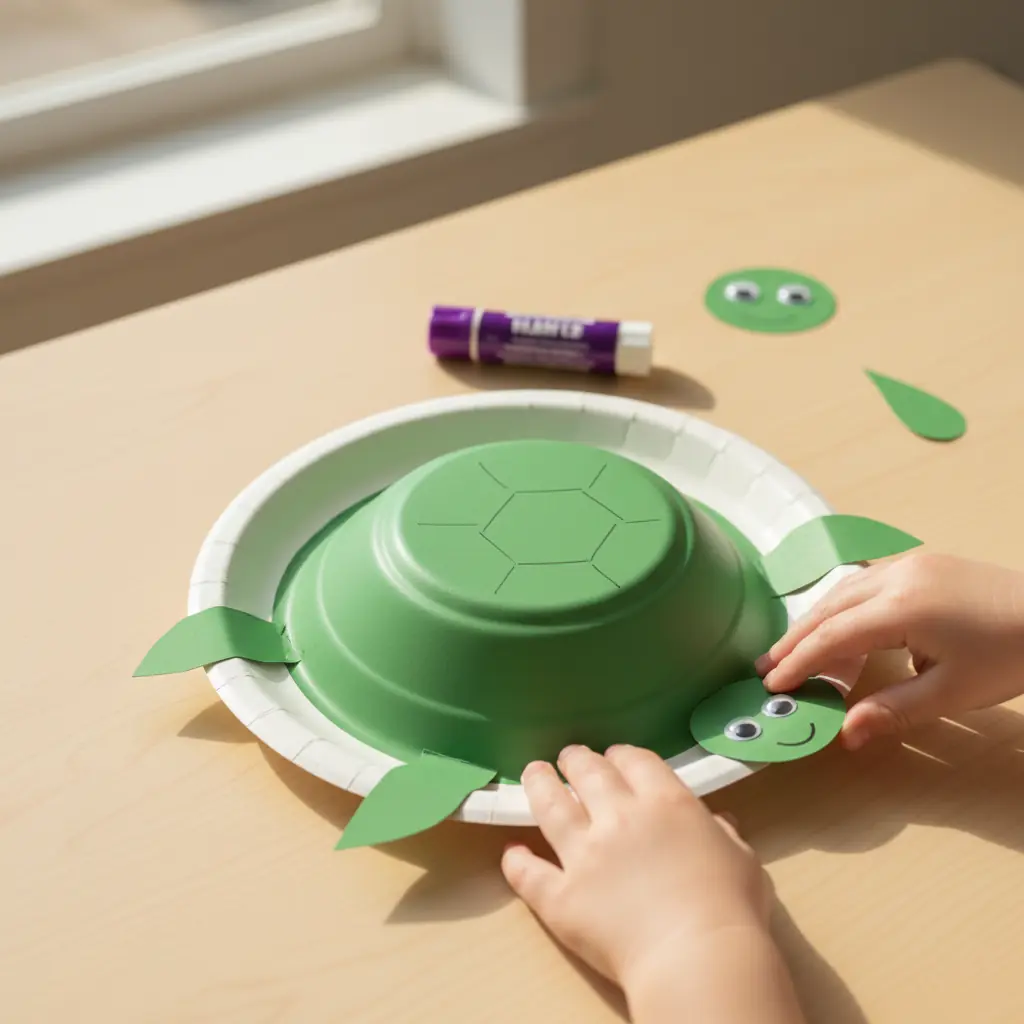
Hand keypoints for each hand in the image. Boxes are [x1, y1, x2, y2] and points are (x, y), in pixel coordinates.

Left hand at [500, 744, 769, 986]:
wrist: (698, 957)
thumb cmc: (730, 909)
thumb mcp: (741, 859)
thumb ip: (723, 835)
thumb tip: (719, 823)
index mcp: (665, 802)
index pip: (635, 761)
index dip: (622, 756)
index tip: (616, 757)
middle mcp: (619, 817)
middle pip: (588, 773)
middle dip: (577, 760)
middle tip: (570, 757)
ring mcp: (585, 854)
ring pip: (551, 807)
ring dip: (540, 785)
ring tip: (533, 773)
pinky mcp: (562, 896)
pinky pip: (531, 874)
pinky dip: (518, 863)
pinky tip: (511, 854)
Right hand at [757, 553, 1023, 749]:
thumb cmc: (1010, 656)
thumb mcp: (952, 693)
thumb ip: (892, 710)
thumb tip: (845, 735)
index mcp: (902, 607)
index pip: (832, 636)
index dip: (799, 661)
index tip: (773, 683)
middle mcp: (896, 576)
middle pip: (829, 607)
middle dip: (795, 638)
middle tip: (766, 666)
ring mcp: (909, 563)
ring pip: (844, 589)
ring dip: (815, 619)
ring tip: (793, 649)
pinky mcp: (921, 562)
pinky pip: (864, 581)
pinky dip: (841, 605)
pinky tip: (838, 625)